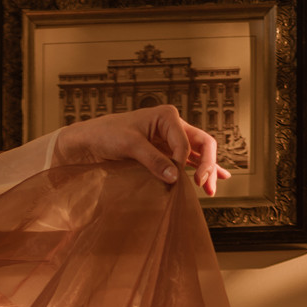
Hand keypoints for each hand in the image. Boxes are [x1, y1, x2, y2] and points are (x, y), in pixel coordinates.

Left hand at [51, 106, 230, 197]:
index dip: (184, 163)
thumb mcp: (130, 145)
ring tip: (212, 190)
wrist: (91, 141)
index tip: (174, 180)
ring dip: (207, 170)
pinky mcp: (164, 152)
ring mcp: (170, 139)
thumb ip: (153, 160)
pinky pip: (188, 160)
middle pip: (201, 144)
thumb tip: (174, 177)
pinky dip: (200, 169)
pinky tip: (215, 177)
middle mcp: (173, 126)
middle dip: (208, 165)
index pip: (187, 142)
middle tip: (208, 187)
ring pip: (197, 154)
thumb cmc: (107, 135)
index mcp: (167, 116)